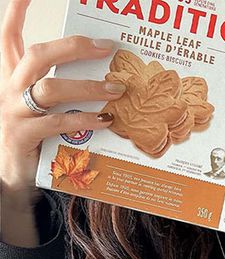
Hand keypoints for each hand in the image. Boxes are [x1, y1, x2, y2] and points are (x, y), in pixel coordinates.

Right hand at [0, 0, 123, 195]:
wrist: (15, 177)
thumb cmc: (37, 139)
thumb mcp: (44, 109)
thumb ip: (63, 91)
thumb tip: (103, 77)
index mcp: (14, 77)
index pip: (10, 36)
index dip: (17, 12)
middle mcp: (11, 89)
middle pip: (37, 54)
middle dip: (73, 47)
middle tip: (106, 47)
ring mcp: (15, 112)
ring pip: (50, 88)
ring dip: (87, 87)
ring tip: (116, 89)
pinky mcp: (24, 135)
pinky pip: (57, 122)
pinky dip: (84, 120)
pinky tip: (105, 120)